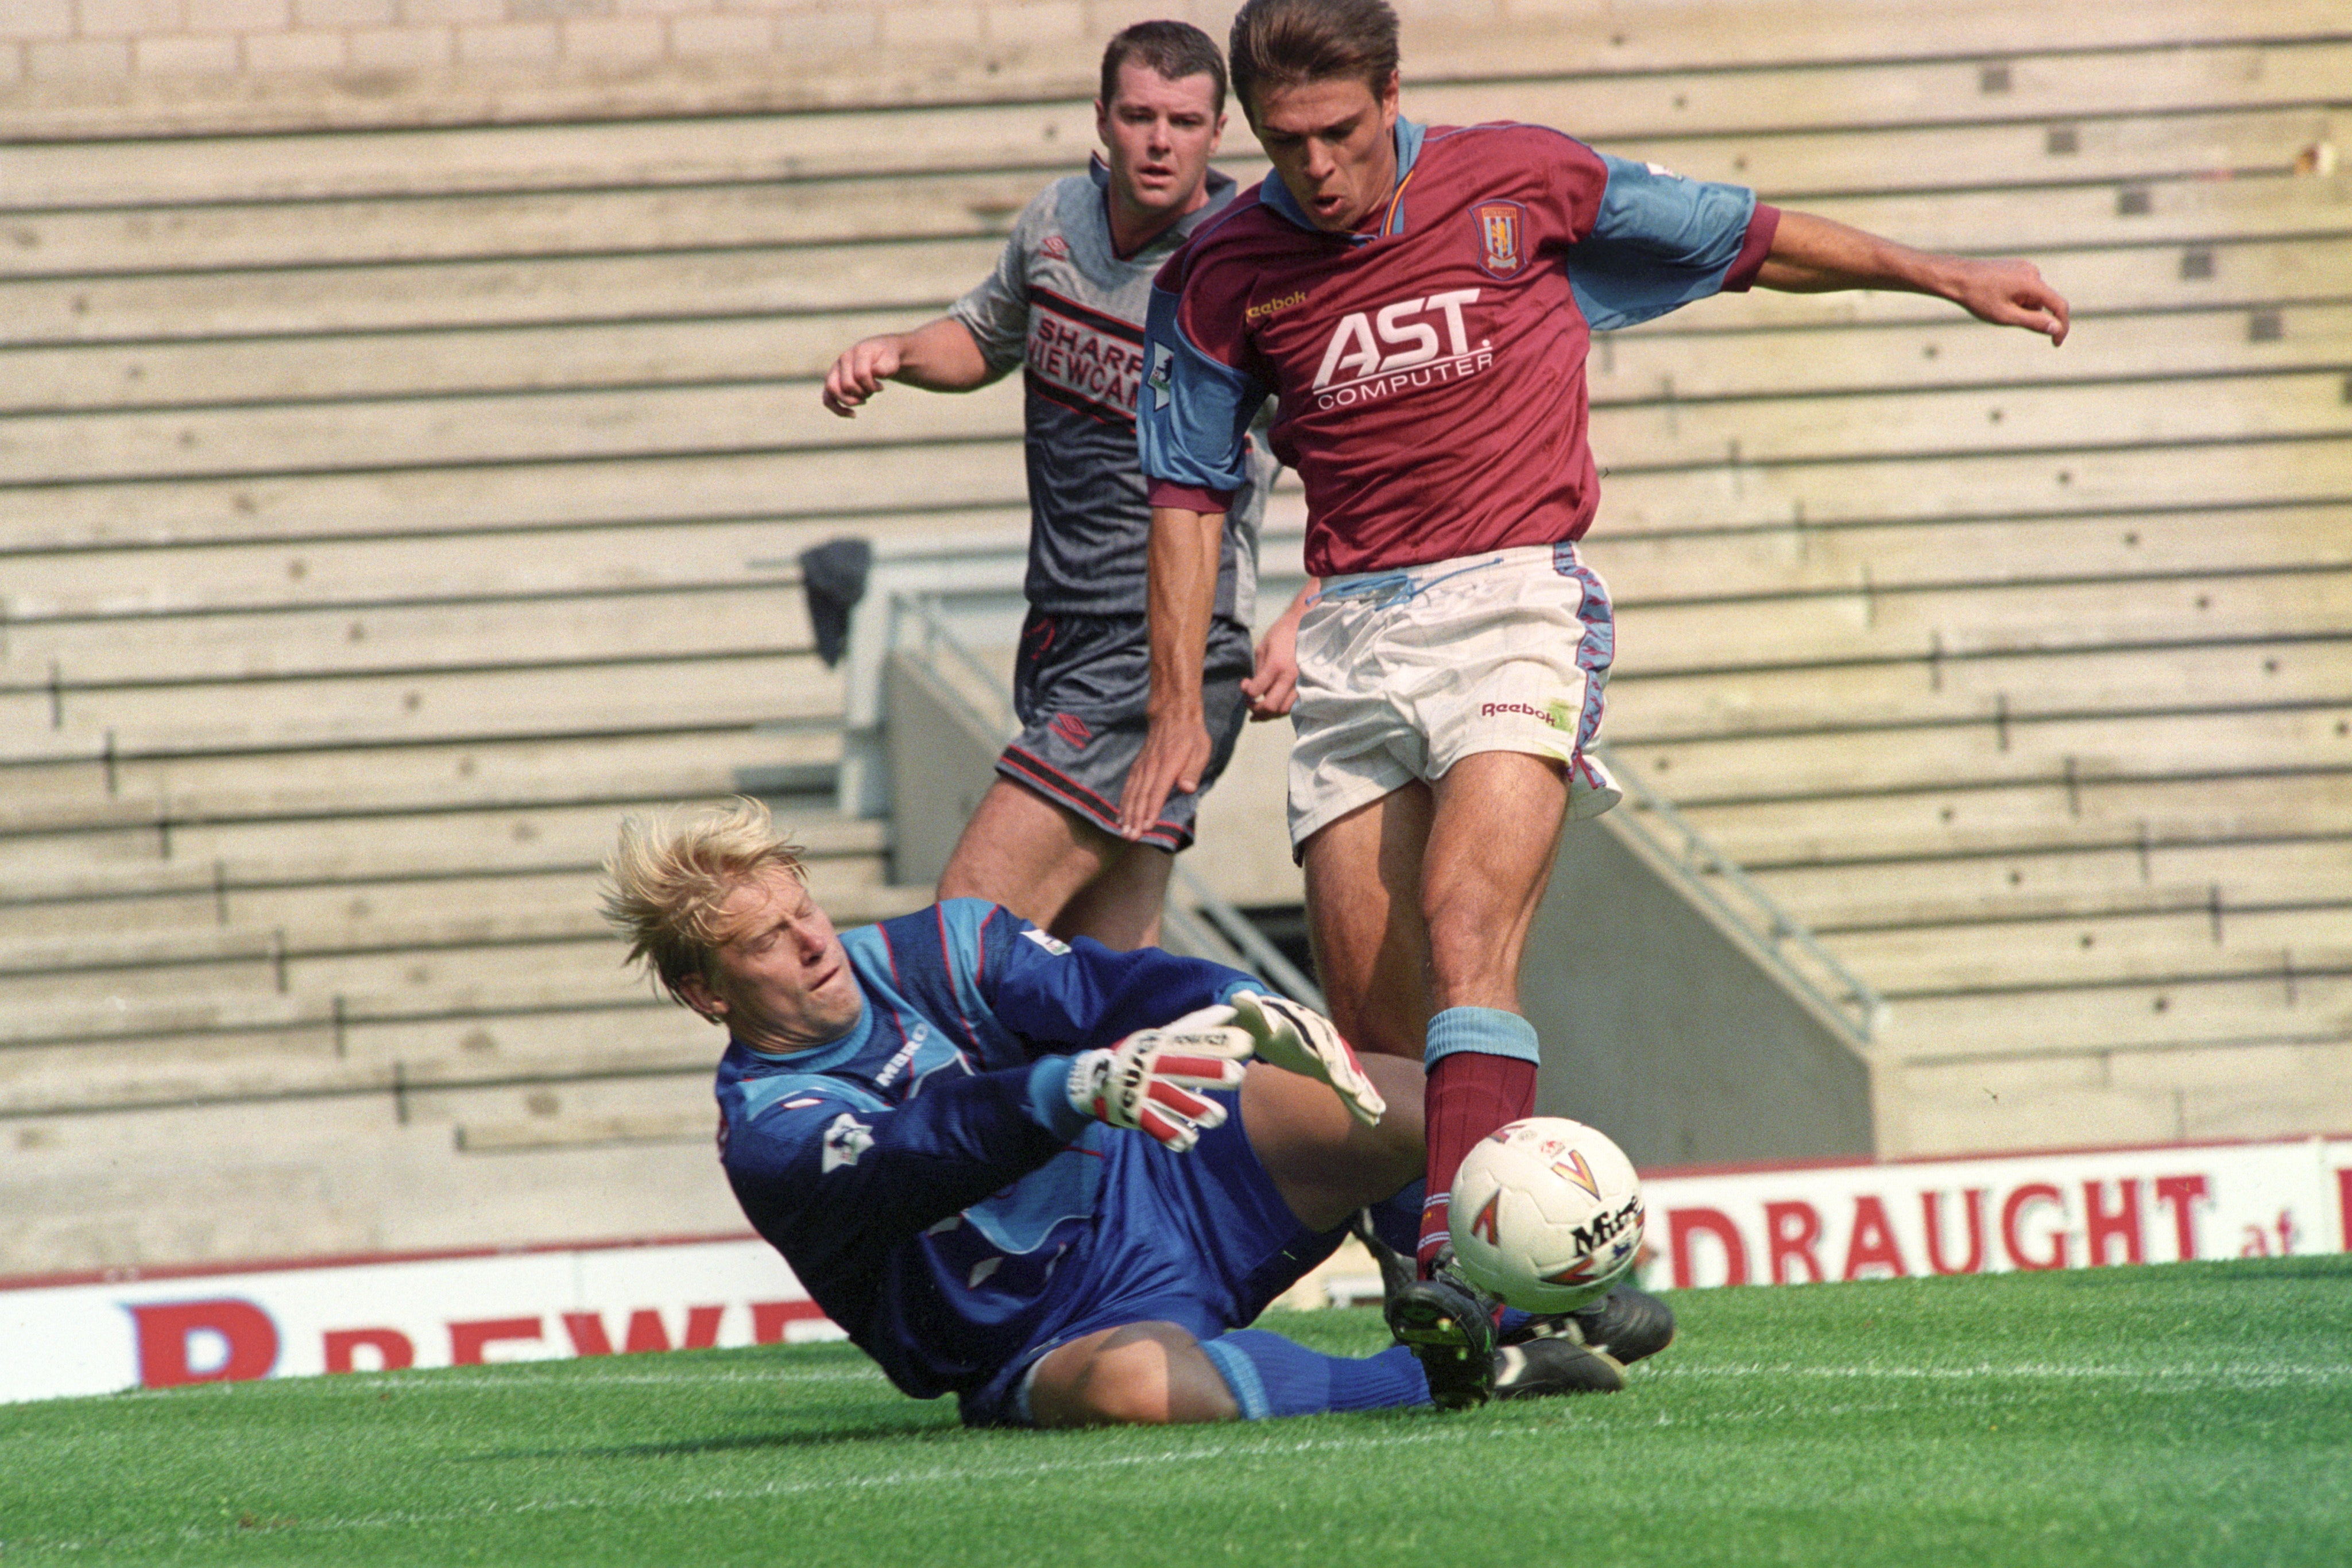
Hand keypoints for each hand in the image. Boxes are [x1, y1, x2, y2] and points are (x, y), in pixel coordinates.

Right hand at [822, 335, 904, 415]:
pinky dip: (838, 409)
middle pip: (846, 385)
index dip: (872, 386)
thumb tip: (875, 371)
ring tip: (864, 400)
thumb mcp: (892, 360)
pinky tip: (853, 415)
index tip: (881, 388)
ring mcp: (835, 370)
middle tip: (872, 391)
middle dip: (862, 393)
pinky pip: (827, 399)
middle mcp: (842, 360)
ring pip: (832, 391)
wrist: (878, 353)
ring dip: (851, 401)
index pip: (861, 375)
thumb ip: (885, 366)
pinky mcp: (832, 381)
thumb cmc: (885, 358)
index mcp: (857, 352)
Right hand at [1066, 1009, 1252, 1152]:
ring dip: (1194, 1108)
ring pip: (1171, 1098)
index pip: (1193, 1041)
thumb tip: (1231, 1009)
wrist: (1095, 1078)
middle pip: (1183, 1067)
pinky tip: (1189, 1141)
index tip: (1246, 1043)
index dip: (1218, 1041)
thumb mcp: (1164, 1035)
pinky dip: (1171, 1134)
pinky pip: (1153, 1125)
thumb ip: (1198, 1025)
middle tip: (1238, 1075)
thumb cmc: (1142, 1054)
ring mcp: (1142, 1089)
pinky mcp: (1134, 1113)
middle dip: (1210, 1071)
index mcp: (1162, 1044)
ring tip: (1218, 1117)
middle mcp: (1153, 1065)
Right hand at [1115, 712, 1210, 840]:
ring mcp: (1142, 766)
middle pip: (1141, 796)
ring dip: (1127, 813)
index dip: (1152, 810)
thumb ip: (1192, 771)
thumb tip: (1187, 789)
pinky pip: (1128, 786)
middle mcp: (1152, 767)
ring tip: (1123, 831)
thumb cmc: (1191, 736)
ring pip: (1132, 793)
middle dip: (1135, 818)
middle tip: (1130, 837)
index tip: (1147, 827)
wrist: (1173, 715)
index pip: (1158, 791)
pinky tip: (1120, 815)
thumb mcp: (1201, 750)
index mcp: (1169, 764)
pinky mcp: (1138, 767)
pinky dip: (1123, 802)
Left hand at [1226, 992, 1385, 1125]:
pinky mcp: (1327, 1068)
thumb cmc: (1255, 1017)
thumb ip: (1250, 1008)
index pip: (1322, 1044)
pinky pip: (1346, 1086)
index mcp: (1306, 1026)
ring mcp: (1328, 1054)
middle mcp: (1323, 1039)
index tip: (1342, 1080)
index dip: (1333, 1062)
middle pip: (1343, 1062)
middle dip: (1354, 1081)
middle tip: (1366, 1100)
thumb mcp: (1250, 1012)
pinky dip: (1358, 1101)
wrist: (1266, 1017)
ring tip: (1377, 1114)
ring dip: (1364, 1094)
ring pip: (1350, 1076)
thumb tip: (1243, 1000)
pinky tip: (1372, 1118)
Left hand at [1241, 585, 1312, 720]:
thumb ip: (1258, 671)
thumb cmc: (1282, 634)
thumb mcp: (1263, 648)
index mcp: (1276, 666)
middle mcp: (1291, 678)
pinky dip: (1282, 707)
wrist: (1307, 626)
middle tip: (1250, 703)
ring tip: (1260, 707)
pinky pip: (1295, 705)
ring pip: (1284, 710)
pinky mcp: (1309, 686)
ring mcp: (1302, 684)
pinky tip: (1275, 703)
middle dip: (1256, 709)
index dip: (1246, 692)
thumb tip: (1252, 689)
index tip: (1244, 684)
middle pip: (1271, 707)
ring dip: (1270, 712)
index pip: (1256, 691)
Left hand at [1947, 257, 2069, 345]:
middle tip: (2005, 318)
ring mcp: (2025, 268)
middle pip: (2044, 302)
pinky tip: (1997, 298)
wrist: (1957, 277)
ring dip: (2022, 308)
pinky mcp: (2017, 267)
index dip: (2062, 326)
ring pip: (2033, 297)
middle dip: (2031, 316)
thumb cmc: (1978, 298)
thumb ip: (2033, 322)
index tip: (2056, 343)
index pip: (2059, 306)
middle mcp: (2033, 272)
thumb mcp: (2006, 316)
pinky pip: (2026, 289)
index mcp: (2032, 283)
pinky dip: (2018, 299)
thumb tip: (2057, 328)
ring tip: (1995, 305)